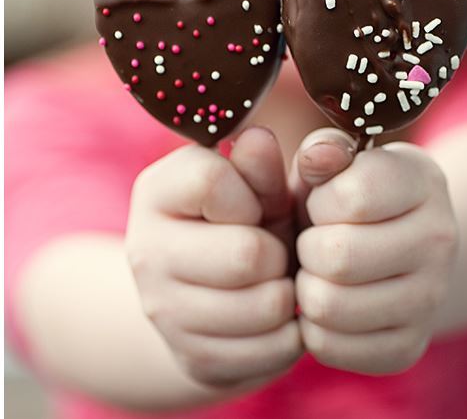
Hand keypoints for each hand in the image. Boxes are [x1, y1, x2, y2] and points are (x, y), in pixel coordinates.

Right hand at [126, 127, 301, 391]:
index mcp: (157, 192)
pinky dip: (290, 332)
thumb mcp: (256, 187)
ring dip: (287, 292)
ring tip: (276, 281)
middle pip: (247, 253)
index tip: (252, 205)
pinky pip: (273, 349)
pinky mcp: (193, 359)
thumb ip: (259, 164)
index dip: (251, 193)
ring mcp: (163, 312)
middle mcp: (146, 252)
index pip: (212, 180)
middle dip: (277, 251)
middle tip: (273, 252)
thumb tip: (258, 137)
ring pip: (266, 305)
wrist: (211, 297)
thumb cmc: (245, 225)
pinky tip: (275, 317)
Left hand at [291, 129, 457, 373]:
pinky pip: (329, 346)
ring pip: (328, 306)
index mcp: (424, 182)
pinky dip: (314, 327)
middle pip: (337, 256)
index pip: (352, 197)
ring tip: (322, 273)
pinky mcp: (408, 347)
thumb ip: (323, 151)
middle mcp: (441, 240)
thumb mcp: (336, 167)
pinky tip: (331, 304)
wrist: (393, 251)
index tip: (327, 204)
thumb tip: (317, 158)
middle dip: (308, 248)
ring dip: (307, 288)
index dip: (320, 201)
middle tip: (317, 243)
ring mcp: (431, 299)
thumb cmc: (348, 202)